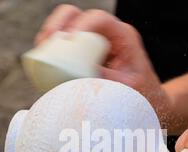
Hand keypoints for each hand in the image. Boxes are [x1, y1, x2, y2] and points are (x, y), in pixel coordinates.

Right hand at [35, 5, 172, 124]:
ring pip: (65, 25)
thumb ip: (104, 79)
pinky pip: (63, 44)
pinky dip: (51, 48)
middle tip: (48, 40)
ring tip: (41, 49)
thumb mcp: (126, 88)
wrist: (146, 100)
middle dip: (58, 24)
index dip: (81, 25)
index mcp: (123, 36)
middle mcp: (106, 34)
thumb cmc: (141, 94)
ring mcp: (93, 41)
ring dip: (50, 34)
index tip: (69, 40)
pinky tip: (44, 58)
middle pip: (76, 15)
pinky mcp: (82, 53)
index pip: (99, 18)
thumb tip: (77, 75)